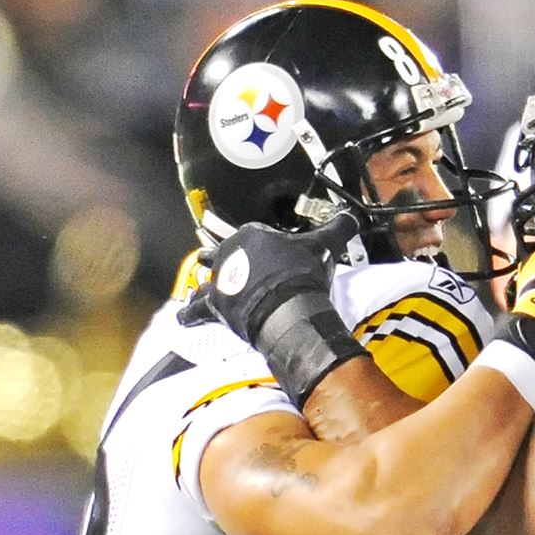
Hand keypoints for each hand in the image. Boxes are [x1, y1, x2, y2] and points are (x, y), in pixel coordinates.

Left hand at [178, 212, 358, 337]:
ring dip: (204, 285)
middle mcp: (230, 255)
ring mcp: (220, 282)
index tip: (262, 253)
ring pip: (206, 281)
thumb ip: (338, 228)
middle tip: (220, 263)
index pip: (251, 235)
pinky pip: (197, 310)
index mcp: (252, 236)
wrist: (289, 305)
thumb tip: (351, 217)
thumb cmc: (304, 273)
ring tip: (200, 289)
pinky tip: (183, 318)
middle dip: (220, 259)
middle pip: (222, 255)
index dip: (257, 245)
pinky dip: (191, 315)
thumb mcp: (325, 245)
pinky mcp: (216, 306)